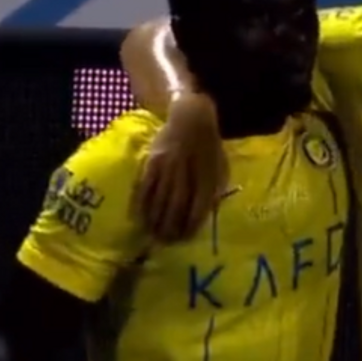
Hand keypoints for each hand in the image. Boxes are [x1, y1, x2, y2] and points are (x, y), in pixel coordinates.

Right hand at [136, 91, 228, 241]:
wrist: (191, 118)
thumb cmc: (209, 147)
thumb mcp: (221, 166)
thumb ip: (216, 189)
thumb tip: (209, 213)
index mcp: (208, 175)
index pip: (199, 207)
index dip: (191, 225)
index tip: (184, 239)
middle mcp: (188, 173)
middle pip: (177, 206)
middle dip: (170, 228)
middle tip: (164, 242)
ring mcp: (169, 167)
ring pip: (160, 199)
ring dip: (155, 220)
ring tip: (152, 235)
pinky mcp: (153, 162)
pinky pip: (146, 187)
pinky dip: (143, 204)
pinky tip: (140, 217)